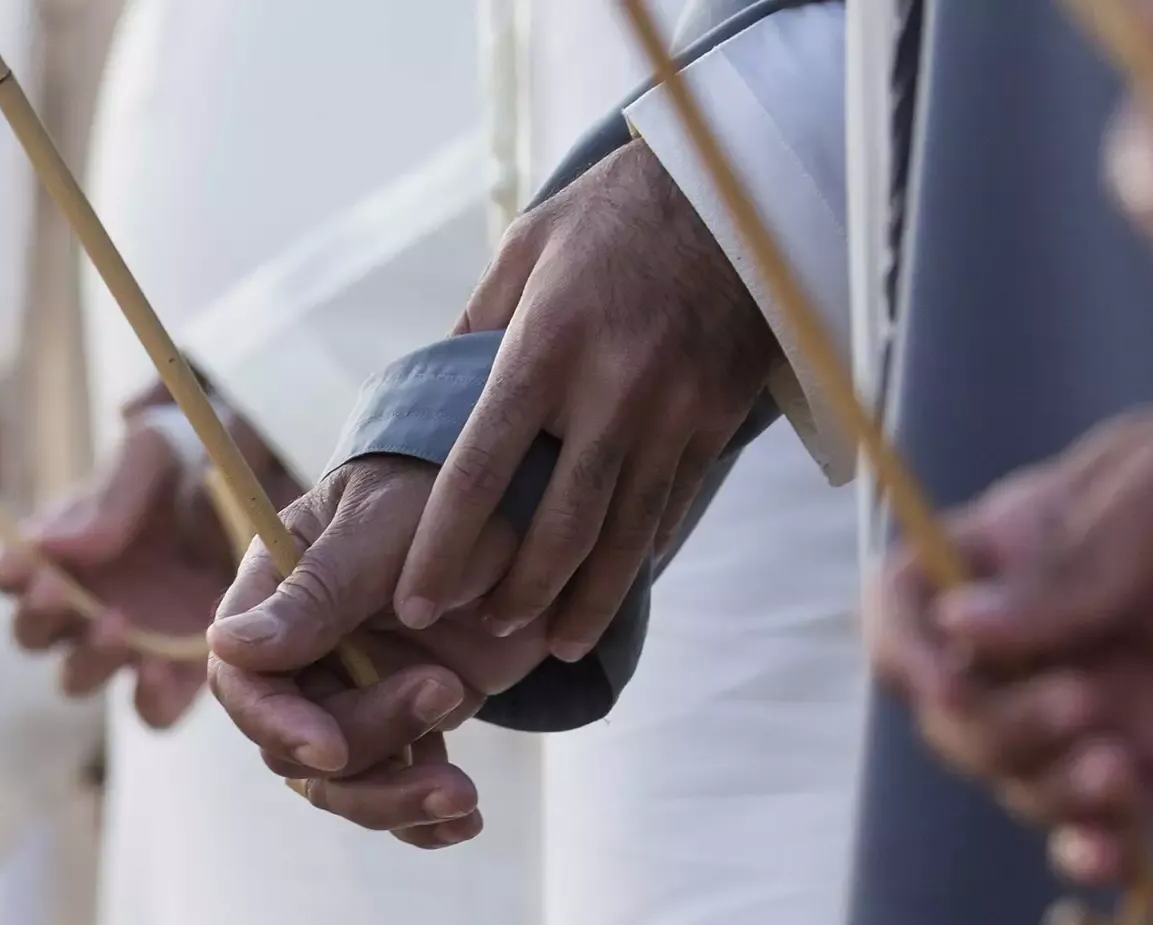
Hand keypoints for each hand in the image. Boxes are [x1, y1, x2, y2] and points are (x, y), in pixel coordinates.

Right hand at [0, 408, 295, 728]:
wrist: (256, 488)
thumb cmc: (186, 465)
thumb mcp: (153, 457)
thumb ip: (109, 499)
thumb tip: (52, 546)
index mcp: (60, 553)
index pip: (8, 573)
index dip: (4, 573)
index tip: (15, 564)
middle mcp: (83, 606)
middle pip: (32, 635)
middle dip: (36, 618)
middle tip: (56, 592)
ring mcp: (129, 643)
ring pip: (77, 678)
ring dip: (87, 660)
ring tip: (117, 624)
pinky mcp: (179, 672)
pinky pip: (152, 709)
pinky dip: (148, 699)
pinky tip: (160, 672)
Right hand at [208, 455, 540, 847]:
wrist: (519, 504)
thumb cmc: (436, 491)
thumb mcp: (378, 531)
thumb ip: (313, 592)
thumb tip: (226, 648)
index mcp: (274, 598)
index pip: (243, 681)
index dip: (277, 723)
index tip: (331, 747)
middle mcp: (303, 656)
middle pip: (297, 745)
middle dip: (369, 742)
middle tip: (446, 690)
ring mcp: (355, 693)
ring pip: (346, 782)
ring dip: (399, 798)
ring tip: (463, 794)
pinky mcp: (408, 721)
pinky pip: (399, 788)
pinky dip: (428, 818)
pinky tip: (466, 820)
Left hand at [396, 139, 776, 659]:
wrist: (733, 189)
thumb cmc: (609, 216)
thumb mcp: (526, 250)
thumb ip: (476, 330)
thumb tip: (429, 399)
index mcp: (545, 345)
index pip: (480, 470)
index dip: (445, 547)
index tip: (418, 598)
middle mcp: (611, 387)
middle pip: (558, 525)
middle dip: (517, 595)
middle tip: (484, 635)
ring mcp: (673, 410)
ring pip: (624, 535)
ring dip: (584, 601)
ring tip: (554, 644)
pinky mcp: (716, 418)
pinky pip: (670, 507)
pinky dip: (637, 558)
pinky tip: (610, 593)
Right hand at [866, 408, 1152, 886]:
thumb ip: (1067, 568)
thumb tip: (960, 624)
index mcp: (1003, 559)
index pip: (904, 603)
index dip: (902, 647)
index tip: (945, 681)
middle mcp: (1026, 640)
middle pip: (949, 712)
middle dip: (995, 729)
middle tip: (1086, 704)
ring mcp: (1081, 705)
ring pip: (1012, 775)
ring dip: (1049, 787)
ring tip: (1122, 765)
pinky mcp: (1143, 760)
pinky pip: (1092, 820)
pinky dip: (1088, 847)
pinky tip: (1109, 853)